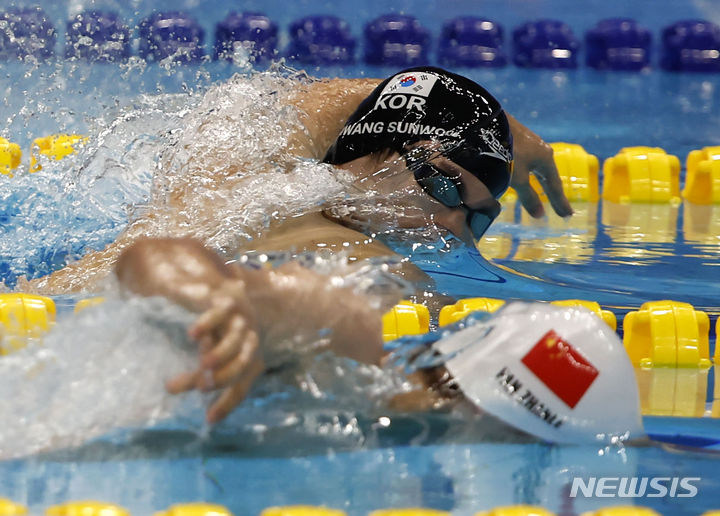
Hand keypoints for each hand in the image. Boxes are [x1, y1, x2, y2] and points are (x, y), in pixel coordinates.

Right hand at [166, 280, 264, 423]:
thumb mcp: (210, 355)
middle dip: (224, 377)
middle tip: (201, 387)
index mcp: (248, 358)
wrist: (219, 290)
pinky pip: (221, 313)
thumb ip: (201, 370)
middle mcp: (250, 340)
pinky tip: (192, 334)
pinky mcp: (228, 300)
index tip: (208, 419)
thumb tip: (171, 389)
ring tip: (202, 364)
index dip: (227, 403)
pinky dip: (208, 323)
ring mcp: (241, 319)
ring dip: (221, 354)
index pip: (241, 386)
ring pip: (236, 339)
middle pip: (244, 364)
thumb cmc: (215, 330)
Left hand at [507, 114, 572, 217]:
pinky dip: (530, 171)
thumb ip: (528, 196)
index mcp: (545, 158)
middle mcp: (541, 148)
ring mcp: (529, 141)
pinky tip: (524, 171)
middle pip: (548, 175)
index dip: (559, 202)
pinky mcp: (515, 137)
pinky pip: (528, 159)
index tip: (567, 215)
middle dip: (553, 192)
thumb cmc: (505, 152)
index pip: (554, 185)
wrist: (488, 123)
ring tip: (543, 190)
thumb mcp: (517, 178)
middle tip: (560, 207)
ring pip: (537, 166)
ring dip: (541, 180)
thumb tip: (540, 215)